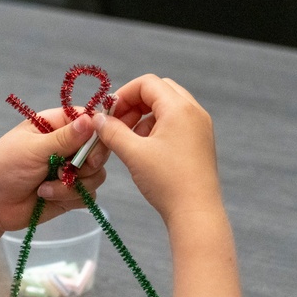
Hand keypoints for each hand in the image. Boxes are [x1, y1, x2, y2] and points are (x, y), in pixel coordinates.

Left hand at [0, 108, 109, 256]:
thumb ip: (65, 138)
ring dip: (73, 185)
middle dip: (87, 163)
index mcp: (54, 126)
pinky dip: (70, 198)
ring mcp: (69, 171)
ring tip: (45, 188)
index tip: (91, 147)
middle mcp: (66, 146)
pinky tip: (46, 197)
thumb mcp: (34, 149)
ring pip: (96, 175)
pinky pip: (88, 195)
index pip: (88, 120)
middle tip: (70, 169)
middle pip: (98, 150)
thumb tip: (91, 120)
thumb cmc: (2, 168)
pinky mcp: (69, 194)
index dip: (96, 132)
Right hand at [94, 75, 222, 226]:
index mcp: (179, 108)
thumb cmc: (166, 181)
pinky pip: (176, 122)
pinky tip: (144, 148)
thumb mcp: (133, 153)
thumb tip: (97, 120)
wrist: (196, 213)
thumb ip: (112, 131)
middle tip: (117, 123)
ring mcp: (200, 126)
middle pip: (159, 90)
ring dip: (144, 116)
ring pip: (167, 107)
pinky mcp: (200, 141)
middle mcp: (194, 111)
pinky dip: (157, 127)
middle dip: (134, 103)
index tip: (108, 114)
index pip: (147, 83)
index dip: (123, 94)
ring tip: (128, 139)